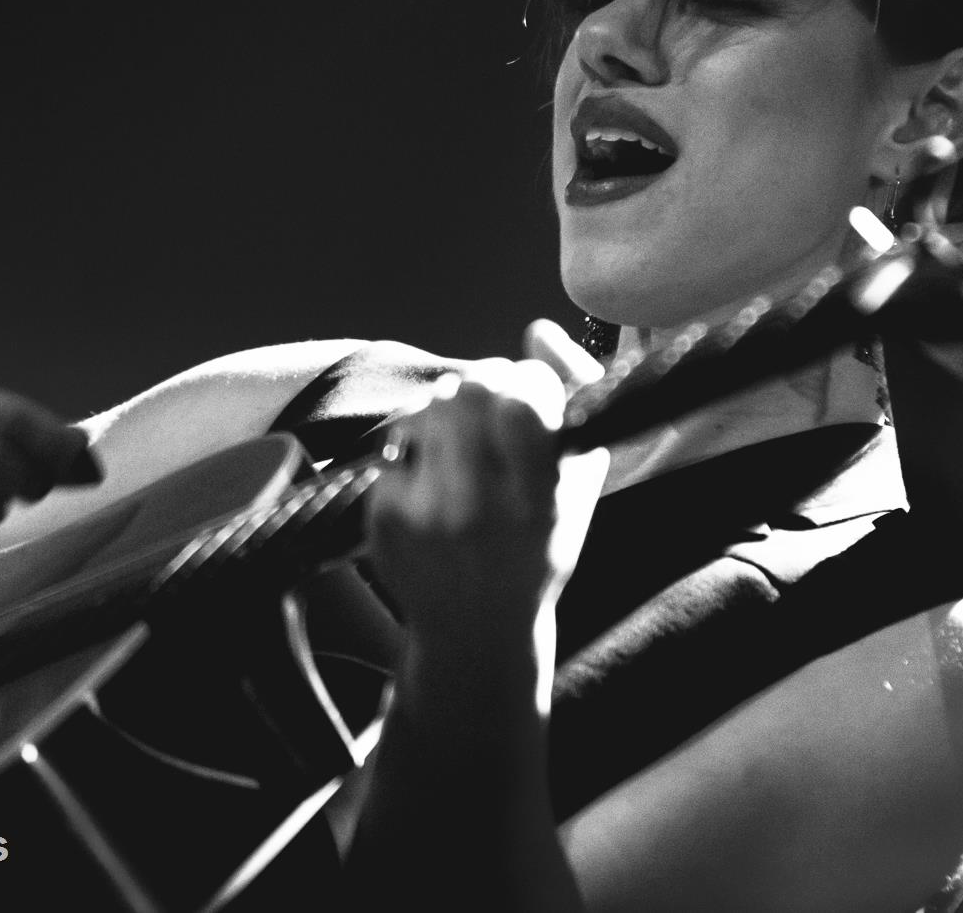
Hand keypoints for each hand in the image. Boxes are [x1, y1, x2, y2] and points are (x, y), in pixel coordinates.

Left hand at [366, 322, 606, 655]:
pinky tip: (435, 479)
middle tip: (493, 409)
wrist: (475, 631)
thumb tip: (538, 330)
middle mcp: (481, 510)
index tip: (535, 400)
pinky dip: (418, 447)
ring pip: (430, 405)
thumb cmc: (538, 545)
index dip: (530, 382)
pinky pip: (399, 440)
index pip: (520, 400)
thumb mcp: (578, 483)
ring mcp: (426, 515)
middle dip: (484, 384)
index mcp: (539, 502)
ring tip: (465, 443)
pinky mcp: (384, 516)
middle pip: (467, 388)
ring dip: (450, 408)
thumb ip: (574, 396)